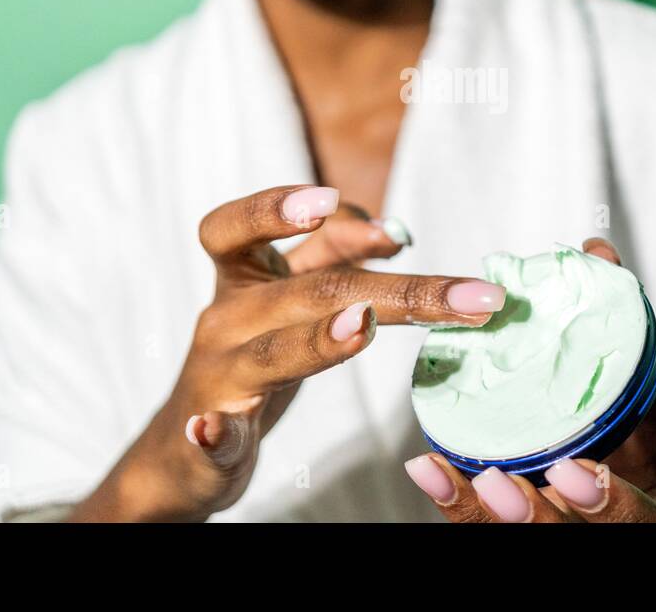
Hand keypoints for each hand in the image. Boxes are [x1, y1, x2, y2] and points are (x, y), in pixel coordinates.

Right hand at [70, 185, 504, 521]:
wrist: (184, 453)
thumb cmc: (250, 357)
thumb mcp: (287, 298)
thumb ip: (331, 256)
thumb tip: (392, 229)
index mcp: (242, 280)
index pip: (242, 226)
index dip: (278, 206)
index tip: (341, 204)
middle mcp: (227, 319)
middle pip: (309, 291)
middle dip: (398, 290)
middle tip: (472, 296)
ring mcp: (217, 378)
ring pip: (269, 355)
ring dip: (315, 340)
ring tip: (359, 325)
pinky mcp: (209, 440)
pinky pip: (211, 435)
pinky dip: (212, 434)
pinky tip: (215, 431)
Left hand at [404, 238, 655, 522]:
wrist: (651, 485)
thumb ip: (629, 331)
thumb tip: (596, 253)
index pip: (649, 526)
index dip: (611, 505)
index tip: (573, 470)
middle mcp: (627, 544)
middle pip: (574, 545)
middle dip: (535, 519)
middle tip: (496, 482)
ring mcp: (579, 542)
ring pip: (528, 545)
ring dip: (481, 513)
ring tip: (441, 472)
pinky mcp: (531, 537)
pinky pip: (488, 530)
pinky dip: (459, 502)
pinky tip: (429, 471)